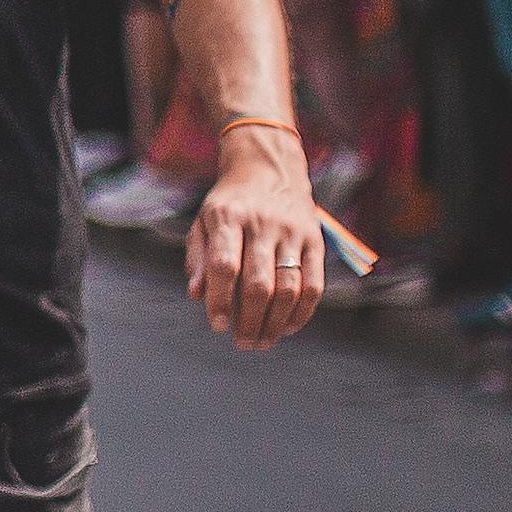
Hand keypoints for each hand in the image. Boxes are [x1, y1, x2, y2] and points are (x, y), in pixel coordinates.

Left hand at [184, 128, 334, 346]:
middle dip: (249, 320)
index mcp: (228, 218)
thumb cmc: (229, 203)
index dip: (220, 300)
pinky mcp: (316, 241)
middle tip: (242, 343)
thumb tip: (196, 296)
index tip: (217, 326)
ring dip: (276, 322)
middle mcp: (262, 225)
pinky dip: (303, 312)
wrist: (268, 168)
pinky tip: (289, 327)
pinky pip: (314, 284)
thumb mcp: (203, 221)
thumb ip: (198, 258)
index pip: (224, 266)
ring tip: (263, 341)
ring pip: (288, 288)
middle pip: (258, 283)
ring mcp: (292, 233)